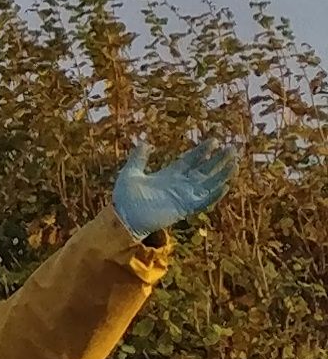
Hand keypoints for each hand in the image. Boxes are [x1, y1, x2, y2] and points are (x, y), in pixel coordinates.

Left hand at [114, 144, 236, 239]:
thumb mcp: (131, 173)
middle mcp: (180, 184)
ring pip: (209, 184)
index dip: (203, 151)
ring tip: (234, 164)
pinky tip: (225, 186)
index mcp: (169, 174)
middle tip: (232, 149)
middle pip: (204, 170)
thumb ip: (139, 158)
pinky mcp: (184, 208)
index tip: (214, 141)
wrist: (123, 217)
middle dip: (218, 160)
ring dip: (222, 175)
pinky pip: (203, 201)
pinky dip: (214, 195)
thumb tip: (144, 142)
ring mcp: (184, 196)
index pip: (191, 160)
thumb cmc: (125, 197)